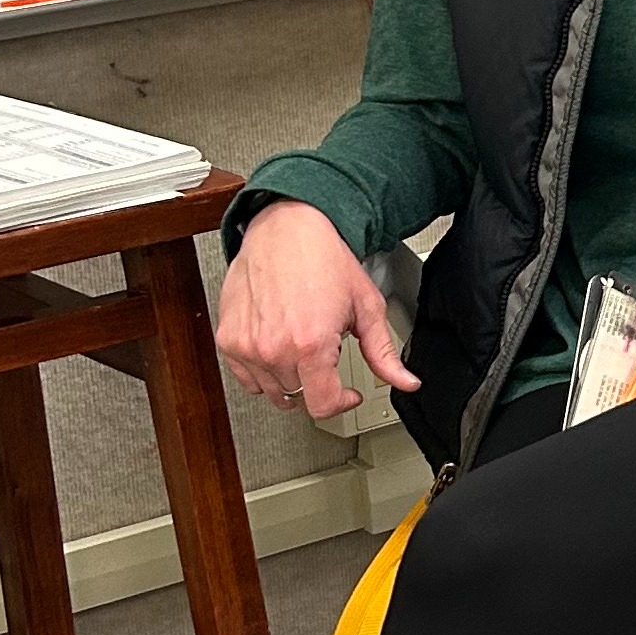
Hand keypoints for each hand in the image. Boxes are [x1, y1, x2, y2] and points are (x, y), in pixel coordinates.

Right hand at [215, 199, 419, 421]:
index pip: (323, 406)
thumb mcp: (366, 307)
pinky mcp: (228, 339)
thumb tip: (406, 382)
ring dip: (290, 378)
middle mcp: (274, 349)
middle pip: (300, 397)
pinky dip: (263, 371)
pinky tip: (278, 347)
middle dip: (318, 381)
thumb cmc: (324, 259)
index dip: (341, 403)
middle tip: (325, 354)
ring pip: (273, 390)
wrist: (286, 228)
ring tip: (302, 347)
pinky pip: (247, 378)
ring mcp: (247, 346)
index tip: (347, 394)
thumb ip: (384, 353)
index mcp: (310, 345)